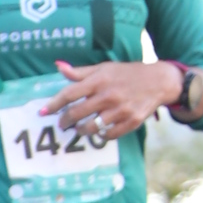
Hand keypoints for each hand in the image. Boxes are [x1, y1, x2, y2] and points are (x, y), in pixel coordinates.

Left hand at [46, 59, 179, 142]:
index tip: (42, 112)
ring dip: (81, 130)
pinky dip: (101, 136)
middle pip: (77, 113)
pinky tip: (99, 131)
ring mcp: (120, 110)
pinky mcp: (132, 121)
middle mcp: (108, 95)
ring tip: (79, 128)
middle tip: (62, 124)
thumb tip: (58, 66)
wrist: (159, 81)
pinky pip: (110, 135)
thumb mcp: (104, 68)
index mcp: (99, 80)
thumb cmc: (127, 74)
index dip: (53, 104)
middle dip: (64, 121)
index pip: (69, 94)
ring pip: (91, 127)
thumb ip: (80, 72)